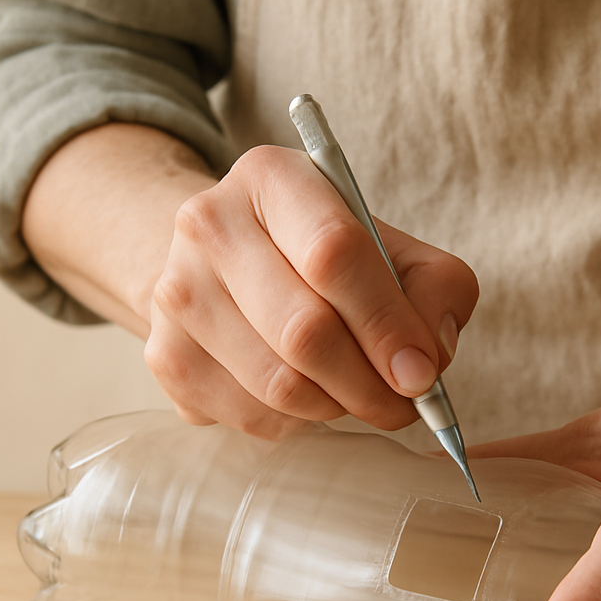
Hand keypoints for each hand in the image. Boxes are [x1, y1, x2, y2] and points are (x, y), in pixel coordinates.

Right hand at [145, 145, 478, 437]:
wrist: (229, 265)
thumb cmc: (324, 257)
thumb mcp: (393, 246)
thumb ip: (435, 288)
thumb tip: (426, 359)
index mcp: (272, 179)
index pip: (334, 253)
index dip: (386, 324)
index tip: (421, 374)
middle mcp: (208, 225)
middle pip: (304, 331)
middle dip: (370, 384)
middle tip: (404, 402)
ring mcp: (177, 293)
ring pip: (278, 386)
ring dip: (338, 407)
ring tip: (359, 393)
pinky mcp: (165, 357)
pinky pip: (252, 416)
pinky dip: (299, 422)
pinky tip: (310, 394)